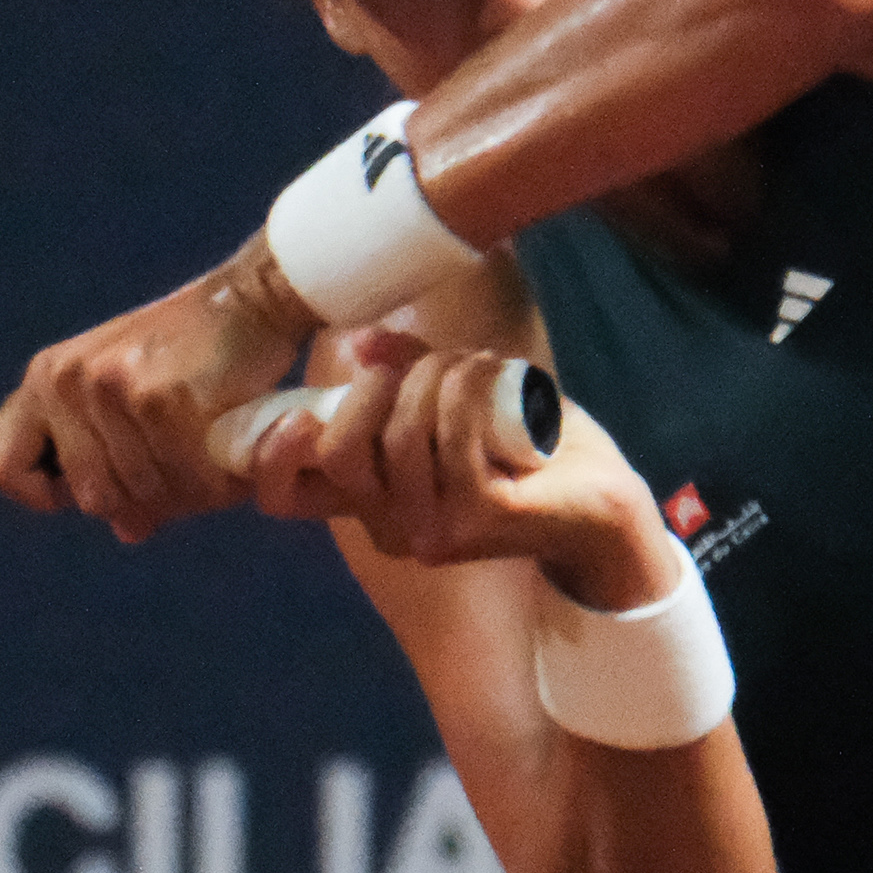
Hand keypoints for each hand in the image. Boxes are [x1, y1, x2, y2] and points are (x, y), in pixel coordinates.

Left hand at [0, 235, 316, 541]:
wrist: (248, 302)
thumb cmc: (189, 354)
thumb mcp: (128, 395)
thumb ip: (113, 461)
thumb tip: (128, 529)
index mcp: (45, 380)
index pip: (2, 468)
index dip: (44, 495)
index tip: (91, 491)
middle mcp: (65, 382)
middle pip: (89, 497)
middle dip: (142, 501)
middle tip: (181, 475)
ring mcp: (108, 390)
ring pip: (138, 494)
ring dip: (183, 493)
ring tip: (207, 462)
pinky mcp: (157, 400)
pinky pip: (180, 481)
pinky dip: (210, 484)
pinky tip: (225, 457)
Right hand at [240, 332, 680, 610]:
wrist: (602, 504)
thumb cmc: (525, 450)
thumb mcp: (455, 402)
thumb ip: (406, 374)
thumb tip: (359, 343)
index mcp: (372, 504)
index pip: (285, 497)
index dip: (270, 455)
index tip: (298, 411)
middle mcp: (390, 528)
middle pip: (338, 451)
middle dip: (380, 385)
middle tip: (432, 365)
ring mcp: (433, 529)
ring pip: (399, 433)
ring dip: (438, 376)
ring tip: (478, 367)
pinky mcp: (480, 518)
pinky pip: (452, 434)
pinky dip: (471, 388)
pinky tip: (500, 377)